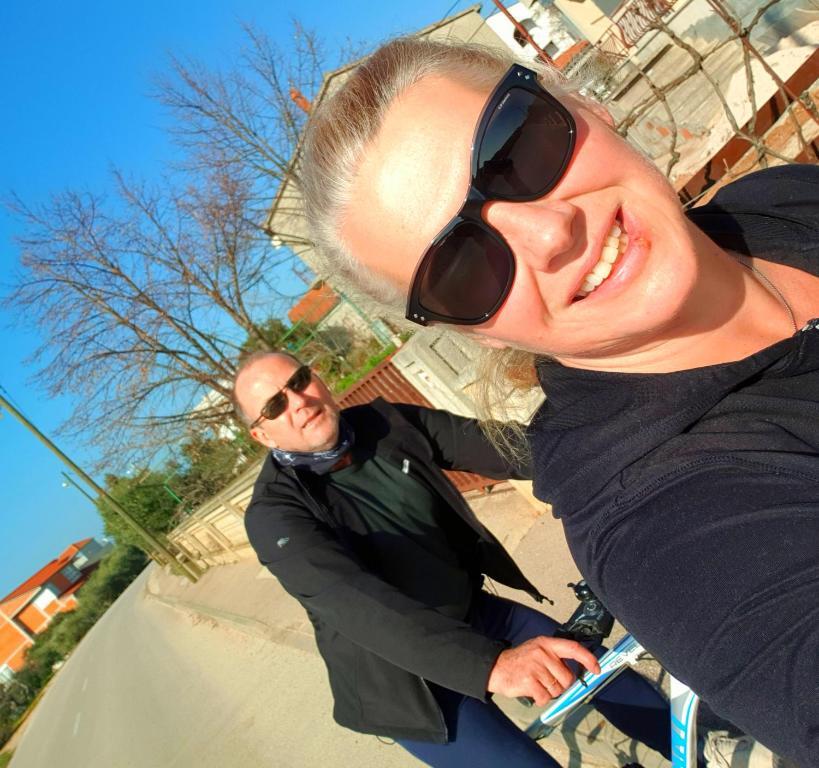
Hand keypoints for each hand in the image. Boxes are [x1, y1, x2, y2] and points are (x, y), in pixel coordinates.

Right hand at [486, 636, 600, 705]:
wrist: (496, 667)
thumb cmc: (520, 661)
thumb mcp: (538, 651)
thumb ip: (555, 659)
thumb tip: (576, 676)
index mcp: (547, 644)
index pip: (573, 648)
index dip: (588, 659)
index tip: (596, 669)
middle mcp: (543, 653)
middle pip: (567, 678)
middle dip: (561, 684)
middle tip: (546, 680)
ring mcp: (536, 667)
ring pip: (557, 690)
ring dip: (549, 692)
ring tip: (536, 683)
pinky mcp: (529, 682)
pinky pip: (545, 698)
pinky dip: (540, 699)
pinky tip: (531, 691)